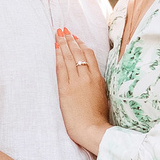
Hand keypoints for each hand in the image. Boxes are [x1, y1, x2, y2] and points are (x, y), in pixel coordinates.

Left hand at [53, 28, 109, 155]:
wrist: (92, 129)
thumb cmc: (98, 118)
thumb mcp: (103, 97)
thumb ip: (97, 85)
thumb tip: (93, 80)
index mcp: (98, 79)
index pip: (89, 55)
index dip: (81, 45)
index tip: (76, 38)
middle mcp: (87, 77)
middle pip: (78, 53)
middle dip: (70, 40)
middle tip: (64, 30)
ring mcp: (76, 82)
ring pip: (69, 57)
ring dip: (63, 44)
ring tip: (58, 34)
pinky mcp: (65, 89)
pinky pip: (61, 68)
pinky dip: (59, 56)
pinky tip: (56, 48)